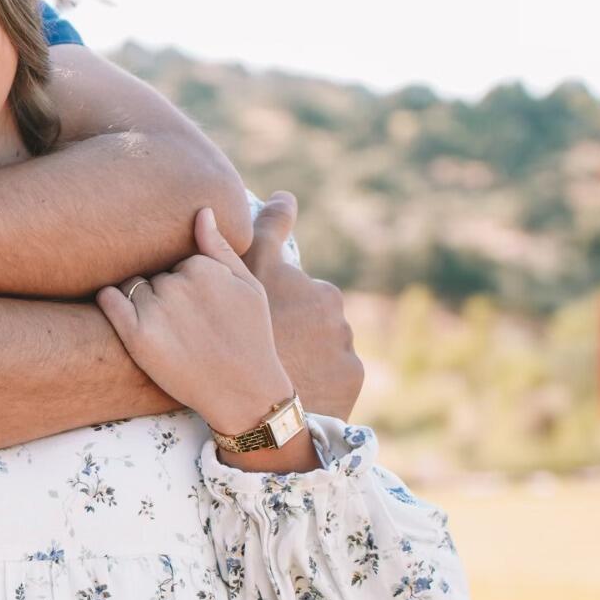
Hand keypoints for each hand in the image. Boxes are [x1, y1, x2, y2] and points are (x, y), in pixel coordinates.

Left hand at [97, 208, 297, 430]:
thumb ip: (221, 247)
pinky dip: (109, 299)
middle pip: (154, 272)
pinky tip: (117, 307)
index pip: (177, 258)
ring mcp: (155, 309)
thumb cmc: (250, 335)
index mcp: (203, 267)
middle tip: (184, 321)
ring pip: (134, 286)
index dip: (185, 280)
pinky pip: (109, 300)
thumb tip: (201, 211)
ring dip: (141, 300)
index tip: (199, 304)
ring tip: (166, 329)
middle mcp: (177, 284)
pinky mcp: (136, 336)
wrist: (243, 389)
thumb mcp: (249, 286)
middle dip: (164, 290)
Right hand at [241, 191, 363, 418]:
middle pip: (312, 314)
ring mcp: (346, 347)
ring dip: (308, 350)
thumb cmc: (247, 334)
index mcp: (317, 289)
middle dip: (295, 322)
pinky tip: (296, 384)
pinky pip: (334, 371)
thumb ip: (267, 232)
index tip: (270, 306)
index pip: (298, 287)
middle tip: (265, 341)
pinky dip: (320, 375)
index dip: (280, 296)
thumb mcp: (248, 278)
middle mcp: (338, 316)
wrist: (261, 406)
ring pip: (324, 343)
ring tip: (278, 367)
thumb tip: (285, 194)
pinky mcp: (352, 376)